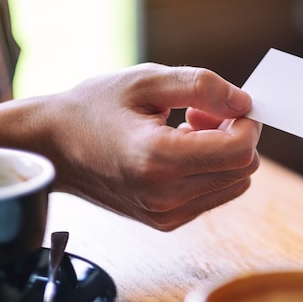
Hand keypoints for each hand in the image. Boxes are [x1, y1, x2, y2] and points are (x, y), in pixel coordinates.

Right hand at [42, 63, 261, 230]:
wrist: (54, 147)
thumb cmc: (95, 108)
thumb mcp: (147, 81)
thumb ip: (202, 86)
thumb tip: (244, 102)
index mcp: (158, 159)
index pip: (239, 151)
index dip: (248, 123)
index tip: (231, 103)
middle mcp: (164, 196)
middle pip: (243, 170)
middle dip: (237, 135)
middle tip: (202, 113)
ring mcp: (165, 214)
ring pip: (234, 183)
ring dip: (224, 152)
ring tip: (187, 129)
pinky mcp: (165, 221)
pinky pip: (214, 194)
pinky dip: (209, 168)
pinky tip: (179, 149)